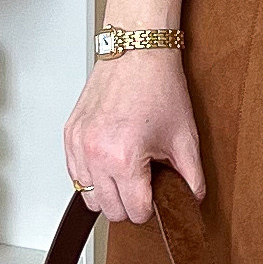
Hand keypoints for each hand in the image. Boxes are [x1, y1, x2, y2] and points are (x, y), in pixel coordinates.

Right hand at [63, 50, 205, 224]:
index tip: (157, 197)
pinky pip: (75, 174)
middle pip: (109, 210)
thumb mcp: (185, 136)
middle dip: (129, 204)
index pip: (134, 211)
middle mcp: (95, 155)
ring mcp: (78, 145)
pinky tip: (109, 164)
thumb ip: (192, 176)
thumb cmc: (158, 86)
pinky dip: (91, 176)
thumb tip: (193, 198)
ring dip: (108, 193)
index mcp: (124, 159)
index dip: (150, 209)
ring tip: (126, 173)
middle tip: (145, 185)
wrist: (137, 52)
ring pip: (88, 196)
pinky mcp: (69, 135)